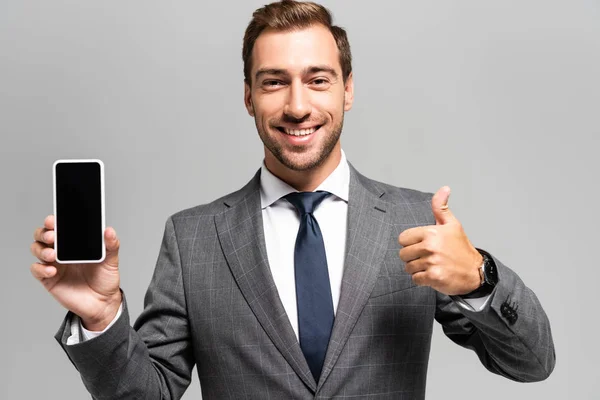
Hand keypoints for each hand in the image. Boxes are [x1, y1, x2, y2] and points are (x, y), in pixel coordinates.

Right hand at [30, 215, 121, 330]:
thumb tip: (109, 231)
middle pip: (43, 235)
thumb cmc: (105, 279)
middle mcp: (62, 251)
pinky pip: (37, 270)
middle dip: (44, 233)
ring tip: (53, 255)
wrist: (102, 303)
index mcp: (75, 243)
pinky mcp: (48, 279)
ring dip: (41, 250)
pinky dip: (40, 268)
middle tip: (52, 236)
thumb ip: (111, 245)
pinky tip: (51, 271)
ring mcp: (54, 264)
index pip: (60, 227)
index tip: (54, 220)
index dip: (53, 221)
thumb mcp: (111, 260)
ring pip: (37, 250)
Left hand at [398, 186, 482, 295]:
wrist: (476, 272)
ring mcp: (432, 262)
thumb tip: (444, 189)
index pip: (403, 238)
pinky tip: (433, 274)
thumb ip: (441, 207)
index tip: (421, 245)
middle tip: (427, 257)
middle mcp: (430, 246)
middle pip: (403, 254)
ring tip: (431, 265)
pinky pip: (415, 279)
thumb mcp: (452, 224)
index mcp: (431, 232)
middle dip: (412, 257)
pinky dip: (422, 279)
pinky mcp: (433, 277)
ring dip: (417, 268)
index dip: (410, 243)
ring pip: (408, 267)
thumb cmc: (461, 248)